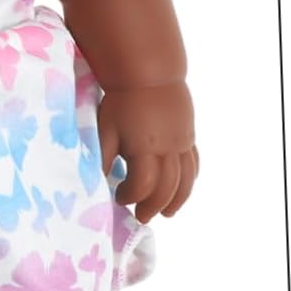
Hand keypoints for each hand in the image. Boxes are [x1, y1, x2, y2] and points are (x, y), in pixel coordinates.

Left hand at [97, 82, 198, 223]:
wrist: (149, 74)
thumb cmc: (121, 102)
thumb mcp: (106, 129)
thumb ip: (103, 157)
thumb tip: (96, 183)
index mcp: (145, 148)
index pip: (143, 185)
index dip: (130, 196)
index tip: (119, 197)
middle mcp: (169, 148)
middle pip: (167, 188)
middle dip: (153, 206)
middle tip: (141, 216)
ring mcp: (183, 143)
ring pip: (186, 180)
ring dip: (177, 200)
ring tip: (166, 213)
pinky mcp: (189, 137)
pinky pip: (194, 165)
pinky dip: (189, 181)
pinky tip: (181, 189)